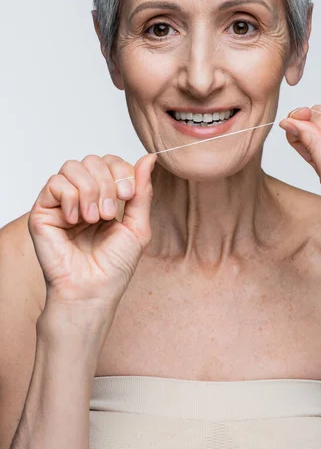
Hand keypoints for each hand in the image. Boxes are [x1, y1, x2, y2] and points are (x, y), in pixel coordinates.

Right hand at [28, 153, 156, 315]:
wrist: (92, 291)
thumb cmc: (114, 266)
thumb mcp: (137, 225)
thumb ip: (142, 191)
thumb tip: (149, 157)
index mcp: (105, 197)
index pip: (111, 162)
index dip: (122, 171)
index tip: (128, 195)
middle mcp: (83, 195)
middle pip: (93, 160)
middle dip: (107, 182)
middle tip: (109, 212)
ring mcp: (62, 202)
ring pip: (73, 167)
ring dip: (89, 190)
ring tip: (93, 218)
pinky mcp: (43, 211)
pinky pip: (55, 183)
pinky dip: (70, 198)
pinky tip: (75, 220)